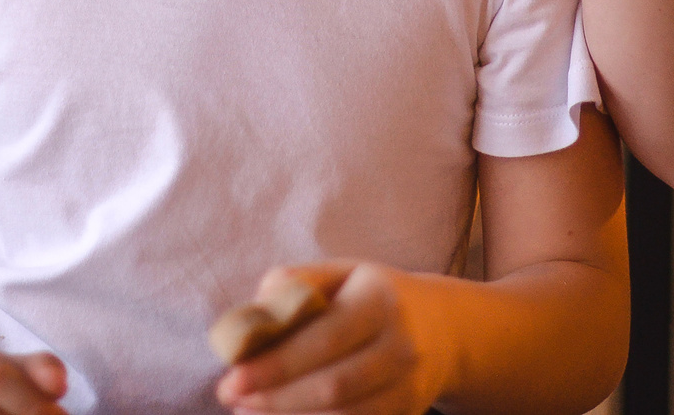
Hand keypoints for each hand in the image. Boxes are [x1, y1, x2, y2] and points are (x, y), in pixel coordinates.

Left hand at [215, 264, 444, 414]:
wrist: (445, 330)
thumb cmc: (374, 296)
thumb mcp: (343, 272)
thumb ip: (297, 282)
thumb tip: (254, 312)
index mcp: (380, 301)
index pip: (323, 338)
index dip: (275, 362)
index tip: (231, 374)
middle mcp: (400, 348)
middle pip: (331, 385)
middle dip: (274, 396)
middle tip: (228, 394)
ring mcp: (408, 388)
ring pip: (342, 414)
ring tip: (247, 407)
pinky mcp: (405, 414)